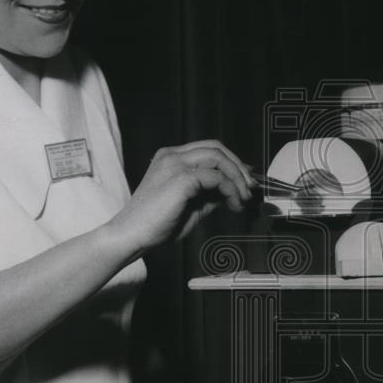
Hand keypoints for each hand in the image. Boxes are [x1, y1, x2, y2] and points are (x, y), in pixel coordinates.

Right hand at [110, 140, 254, 256]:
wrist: (132, 235)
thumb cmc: (156, 225)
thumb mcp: (190, 206)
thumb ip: (209, 194)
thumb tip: (233, 190)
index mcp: (170, 158)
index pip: (208, 149)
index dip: (231, 162)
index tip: (245, 180)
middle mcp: (172, 155)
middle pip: (216, 147)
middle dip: (238, 167)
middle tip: (250, 188)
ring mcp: (175, 164)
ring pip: (219, 158)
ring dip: (238, 178)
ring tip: (243, 199)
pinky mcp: (181, 178)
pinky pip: (216, 177)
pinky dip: (231, 189)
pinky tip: (233, 204)